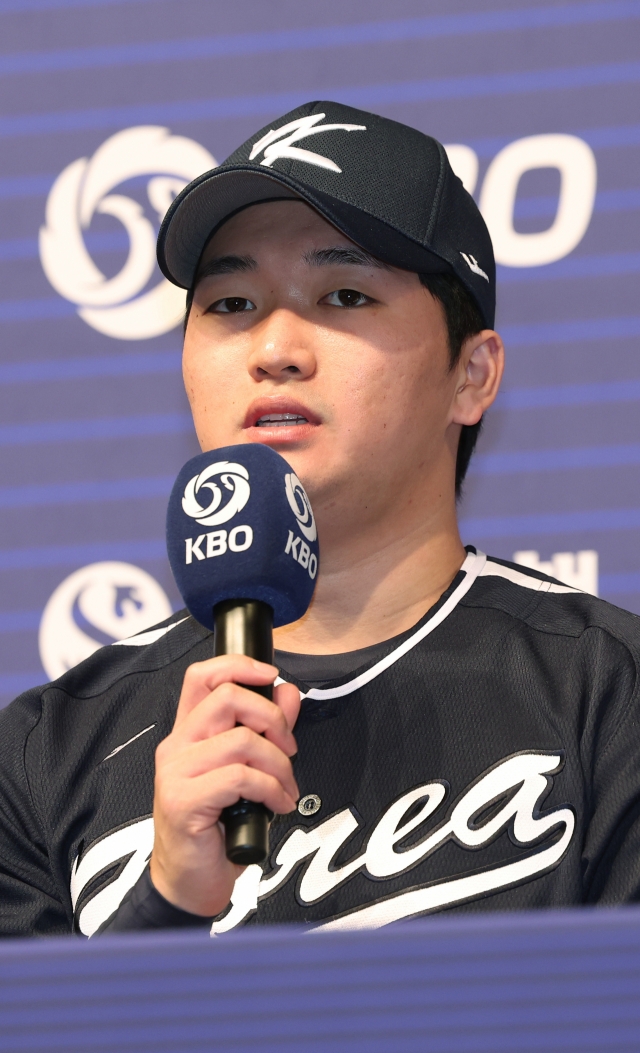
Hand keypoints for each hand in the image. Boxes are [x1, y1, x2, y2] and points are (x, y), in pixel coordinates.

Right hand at [149, 655, 299, 916]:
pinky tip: (277, 805)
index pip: (202, 676)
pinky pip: (241, 777)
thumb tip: (288, 691)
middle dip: (273, 718)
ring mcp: (176, 772)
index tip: (272, 676)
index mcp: (188, 733)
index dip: (238, 665)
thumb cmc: (217, 827)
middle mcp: (177, 746)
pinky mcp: (183, 801)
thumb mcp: (247, 772)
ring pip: (243, 740)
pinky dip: (271, 789)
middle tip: (289, 747)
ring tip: (286, 787)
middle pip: (228, 697)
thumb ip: (267, 729)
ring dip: (280, 763)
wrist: (189, 882)